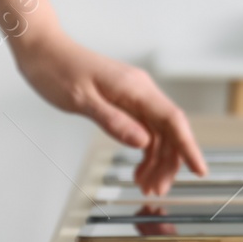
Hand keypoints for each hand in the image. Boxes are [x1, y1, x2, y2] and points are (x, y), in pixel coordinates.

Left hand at [12, 28, 206, 193]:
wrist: (42, 50)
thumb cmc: (57, 70)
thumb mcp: (81, 100)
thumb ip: (113, 121)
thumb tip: (143, 143)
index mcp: (135, 88)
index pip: (173, 120)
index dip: (189, 147)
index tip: (200, 170)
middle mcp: (141, 91)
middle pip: (169, 131)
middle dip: (168, 163)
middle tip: (155, 191)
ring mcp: (134, 96)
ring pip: (158, 133)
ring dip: (156, 161)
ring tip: (146, 186)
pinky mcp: (124, 102)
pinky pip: (144, 129)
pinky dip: (144, 152)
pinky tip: (138, 169)